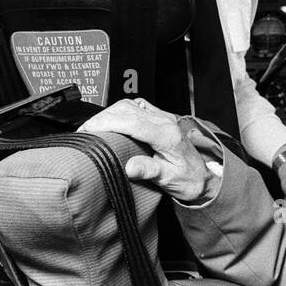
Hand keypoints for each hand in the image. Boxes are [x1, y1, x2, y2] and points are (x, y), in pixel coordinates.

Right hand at [78, 99, 215, 203]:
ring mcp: (163, 117)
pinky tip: (110, 120)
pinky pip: (136, 106)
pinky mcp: (160, 118)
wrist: (202, 177)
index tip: (88, 129)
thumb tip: (130, 167)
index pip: (132, 122)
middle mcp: (165, 122)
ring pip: (130, 105)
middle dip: (102, 118)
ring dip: (109, 113)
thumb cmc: (187, 180)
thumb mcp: (170, 180)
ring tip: (92, 127)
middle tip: (83, 132)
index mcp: (167, 135)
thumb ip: (150, 172)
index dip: (108, 123)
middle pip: (127, 110)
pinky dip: (119, 111)